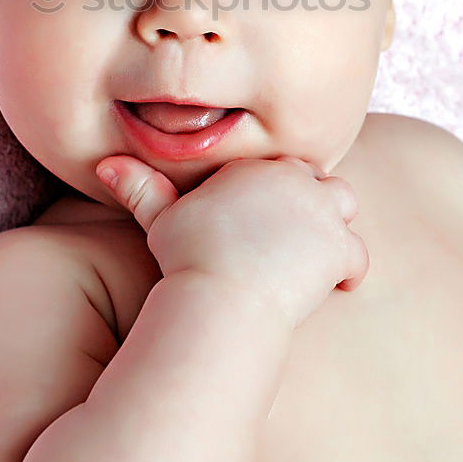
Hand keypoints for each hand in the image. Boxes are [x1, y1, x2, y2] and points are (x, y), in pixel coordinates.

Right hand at [95, 153, 368, 329]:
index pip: (277, 164)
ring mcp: (319, 211)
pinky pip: (357, 254)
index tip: (269, 210)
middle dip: (308, 197)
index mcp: (252, 167)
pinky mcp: (338, 246)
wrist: (222, 297)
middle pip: (314, 176)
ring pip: (343, 202)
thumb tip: (104, 163)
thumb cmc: (188, 259)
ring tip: (318, 247)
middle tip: (296, 227)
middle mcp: (291, 178)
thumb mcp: (161, 220)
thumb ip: (140, 189)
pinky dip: (350, 269)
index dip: (276, 186)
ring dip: (334, 222)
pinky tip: (337, 284)